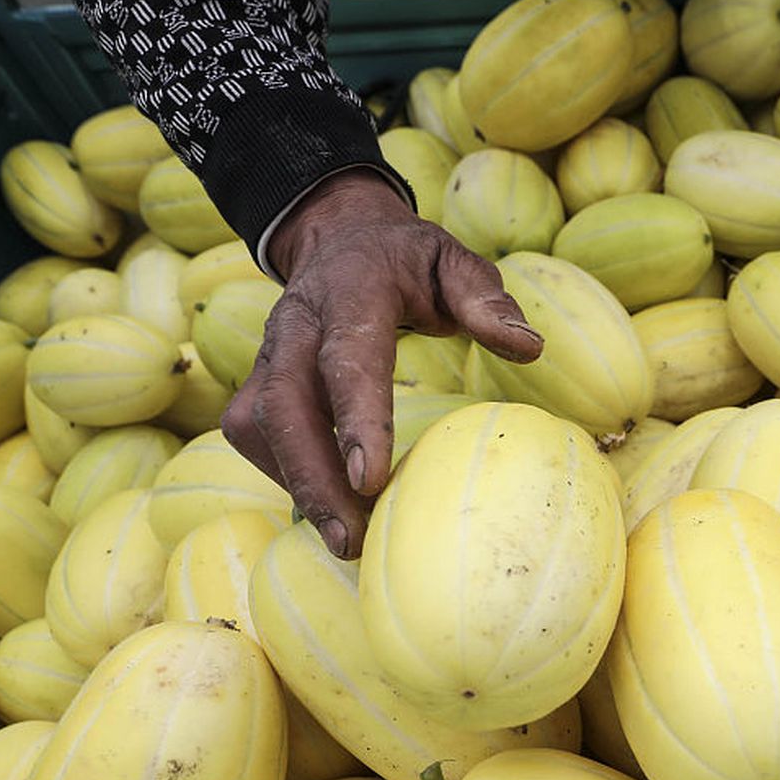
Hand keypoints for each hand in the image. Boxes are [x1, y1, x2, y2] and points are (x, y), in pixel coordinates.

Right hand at [222, 168, 542, 558]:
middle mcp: (298, 323)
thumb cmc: (409, 262)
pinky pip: (253, 434)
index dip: (355, 418)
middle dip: (314, 478)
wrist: (340, 238)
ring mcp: (269, 352)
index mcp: (351, 291)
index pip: (347, 356)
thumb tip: (526, 347)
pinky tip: (325, 510)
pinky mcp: (258, 379)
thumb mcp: (454, 262)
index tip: (370, 480)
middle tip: (351, 541)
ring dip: (297, 485)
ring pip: (258, 425)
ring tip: (345, 540)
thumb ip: (485, 300)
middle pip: (285, 404)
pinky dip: (284, 475)